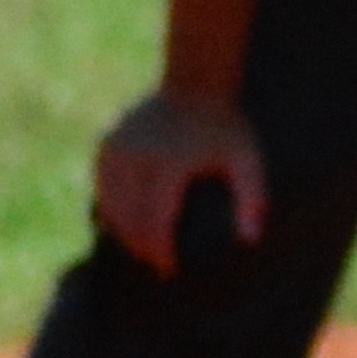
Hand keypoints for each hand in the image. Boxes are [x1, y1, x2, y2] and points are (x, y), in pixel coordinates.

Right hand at [96, 88, 264, 273]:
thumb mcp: (248, 160)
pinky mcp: (107, 147)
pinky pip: (103, 189)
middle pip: (130, 218)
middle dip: (141, 248)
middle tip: (156, 268)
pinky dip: (112, 211)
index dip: (160, 250)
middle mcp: (138, 155)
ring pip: (111, 206)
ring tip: (142, 253)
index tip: (169, 270)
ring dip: (123, 234)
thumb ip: (253, 198)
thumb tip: (251, 239)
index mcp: (171, 162)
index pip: (155, 219)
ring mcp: (117, 149)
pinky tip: (125, 229)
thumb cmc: (226, 130)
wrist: (195, 87)